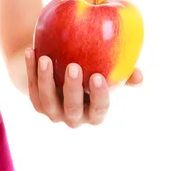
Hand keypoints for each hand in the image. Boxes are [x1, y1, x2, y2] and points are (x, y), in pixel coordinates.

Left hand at [24, 48, 142, 127]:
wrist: (61, 73)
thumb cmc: (92, 72)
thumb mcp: (107, 73)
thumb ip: (123, 75)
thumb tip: (139, 75)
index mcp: (94, 113)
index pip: (99, 110)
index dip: (99, 96)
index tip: (98, 76)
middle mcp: (73, 117)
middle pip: (72, 107)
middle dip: (72, 88)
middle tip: (73, 66)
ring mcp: (53, 112)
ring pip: (47, 99)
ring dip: (46, 79)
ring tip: (46, 58)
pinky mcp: (37, 103)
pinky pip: (32, 87)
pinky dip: (31, 70)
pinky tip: (31, 52)